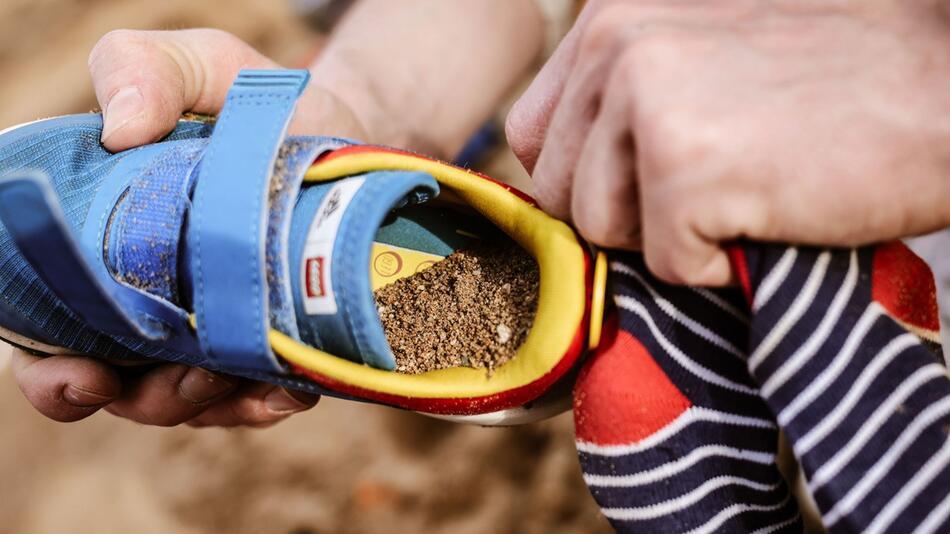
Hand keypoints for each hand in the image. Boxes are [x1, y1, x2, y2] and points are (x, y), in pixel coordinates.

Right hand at [11, 29, 344, 425]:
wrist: (340, 129)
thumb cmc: (249, 100)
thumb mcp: (197, 65)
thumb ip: (143, 70)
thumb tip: (119, 129)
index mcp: (100, 248)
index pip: (48, 330)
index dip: (51, 372)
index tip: (82, 373)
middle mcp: (146, 301)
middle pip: (118, 387)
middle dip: (143, 398)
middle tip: (185, 382)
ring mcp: (208, 330)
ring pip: (188, 403)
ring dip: (206, 404)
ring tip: (236, 376)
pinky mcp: (265, 343)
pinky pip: (256, 396)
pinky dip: (267, 401)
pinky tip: (290, 389)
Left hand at [507, 0, 949, 284]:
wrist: (943, 90)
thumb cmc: (831, 83)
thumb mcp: (700, 55)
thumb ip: (618, 99)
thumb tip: (553, 176)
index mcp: (610, 19)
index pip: (532, 137)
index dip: (584, 180)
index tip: (644, 184)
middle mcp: (615, 45)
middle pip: (558, 191)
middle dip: (624, 214)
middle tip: (711, 185)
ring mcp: (646, 101)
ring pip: (598, 231)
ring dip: (668, 237)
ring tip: (741, 190)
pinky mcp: (684, 164)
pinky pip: (662, 265)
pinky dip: (716, 264)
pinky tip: (767, 213)